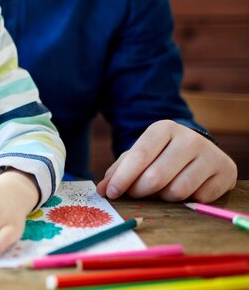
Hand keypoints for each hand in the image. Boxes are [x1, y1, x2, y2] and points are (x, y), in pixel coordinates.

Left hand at [97, 120, 236, 201]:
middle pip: (155, 177)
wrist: (199, 150)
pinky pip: (197, 199)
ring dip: (163, 197)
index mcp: (164, 128)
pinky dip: (186, 201)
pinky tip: (185, 189)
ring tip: (162, 188)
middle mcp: (189, 138)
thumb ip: (119, 171)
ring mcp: (210, 155)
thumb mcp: (139, 155)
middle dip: (140, 191)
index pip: (139, 156)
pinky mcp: (225, 172)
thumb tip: (102, 189)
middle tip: (135, 193)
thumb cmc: (161, 154)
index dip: (122, 178)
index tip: (111, 193)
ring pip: (176, 191)